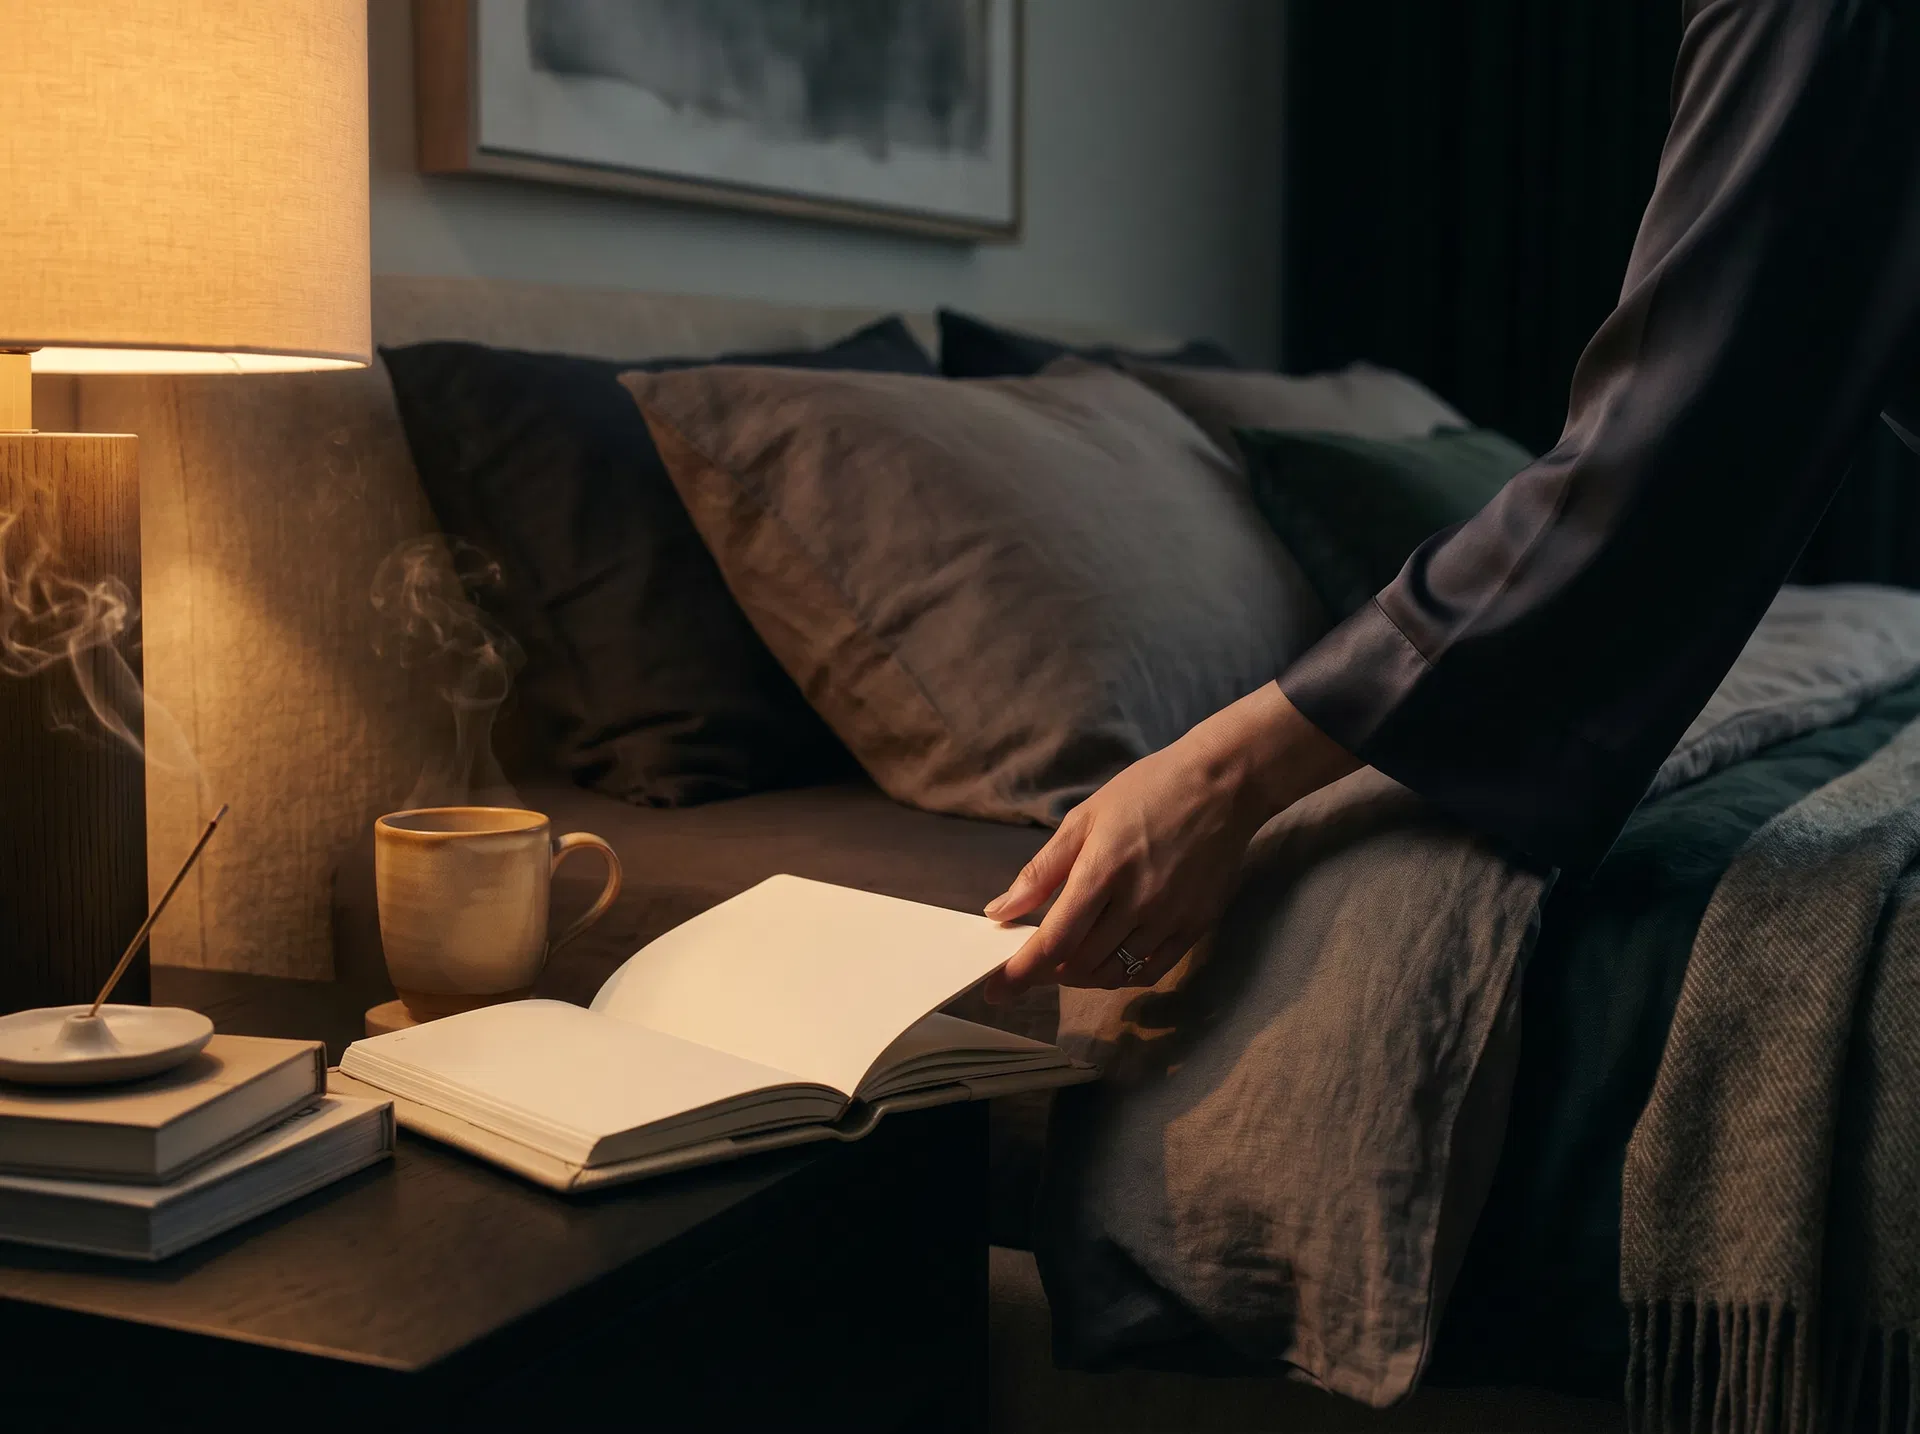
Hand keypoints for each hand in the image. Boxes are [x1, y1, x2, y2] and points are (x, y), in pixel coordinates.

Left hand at [982, 682, 1357, 1000]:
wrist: (1222, 785)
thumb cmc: (1147, 792)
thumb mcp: (1084, 819)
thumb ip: (1041, 872)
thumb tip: (999, 912)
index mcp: (1102, 871)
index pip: (1054, 941)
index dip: (1020, 973)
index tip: (996, 991)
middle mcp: (1138, 902)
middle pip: (1080, 964)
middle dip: (1047, 970)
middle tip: (1035, 958)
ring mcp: (1170, 918)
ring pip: (1113, 973)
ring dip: (1082, 974)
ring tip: (1069, 956)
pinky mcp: (1195, 926)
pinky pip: (1150, 971)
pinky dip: (1120, 975)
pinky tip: (1108, 960)